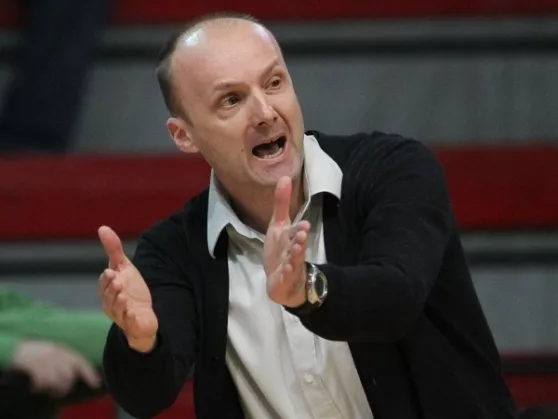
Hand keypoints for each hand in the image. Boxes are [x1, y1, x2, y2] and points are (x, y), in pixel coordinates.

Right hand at [10, 340, 99, 396]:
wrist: (18, 348)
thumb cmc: (39, 352)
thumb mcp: (55, 351)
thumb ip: (67, 360)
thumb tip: (78, 373)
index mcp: (63, 349)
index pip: (80, 361)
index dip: (89, 373)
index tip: (96, 384)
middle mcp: (55, 353)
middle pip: (68, 375)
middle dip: (66, 387)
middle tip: (60, 392)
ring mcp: (44, 358)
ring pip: (56, 380)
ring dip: (53, 389)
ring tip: (49, 392)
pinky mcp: (32, 365)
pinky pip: (41, 381)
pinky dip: (40, 388)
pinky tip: (37, 388)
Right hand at [98, 226, 157, 352]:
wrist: (143, 314)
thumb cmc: (131, 290)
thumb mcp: (124, 267)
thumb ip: (113, 250)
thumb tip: (102, 228)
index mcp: (108, 290)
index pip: (104, 284)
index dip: (107, 279)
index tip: (111, 272)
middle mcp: (111, 304)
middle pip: (108, 298)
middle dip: (112, 290)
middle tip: (117, 281)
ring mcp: (122, 316)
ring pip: (117, 310)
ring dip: (119, 303)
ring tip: (124, 296)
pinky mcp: (133, 325)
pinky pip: (129, 323)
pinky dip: (130, 318)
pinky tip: (133, 313)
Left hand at [264, 176, 310, 307]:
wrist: (283, 280)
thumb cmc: (282, 249)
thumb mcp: (278, 226)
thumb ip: (282, 203)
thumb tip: (284, 177)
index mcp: (292, 238)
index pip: (295, 232)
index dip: (299, 229)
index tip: (304, 224)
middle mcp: (292, 252)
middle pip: (297, 245)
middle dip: (299, 240)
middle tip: (302, 234)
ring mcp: (289, 267)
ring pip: (293, 261)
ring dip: (295, 256)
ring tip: (296, 249)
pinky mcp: (283, 280)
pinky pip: (285, 277)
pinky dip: (285, 274)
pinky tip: (284, 270)